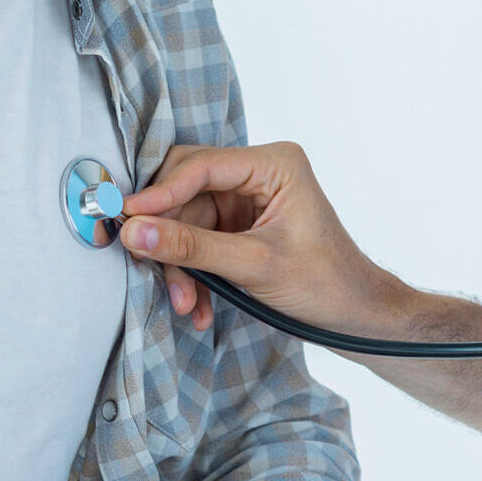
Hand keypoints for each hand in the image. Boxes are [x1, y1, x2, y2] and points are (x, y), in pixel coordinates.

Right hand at [120, 143, 409, 334]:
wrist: (355, 316)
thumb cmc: (326, 284)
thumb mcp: (255, 266)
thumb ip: (194, 248)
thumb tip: (134, 232)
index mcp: (275, 164)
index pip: (201, 166)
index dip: (160, 193)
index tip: (126, 220)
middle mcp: (258, 173)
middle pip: (185, 190)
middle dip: (168, 235)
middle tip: (145, 264)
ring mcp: (247, 200)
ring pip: (186, 221)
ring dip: (180, 265)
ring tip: (187, 304)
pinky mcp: (239, 227)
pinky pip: (199, 242)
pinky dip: (195, 273)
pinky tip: (199, 306)